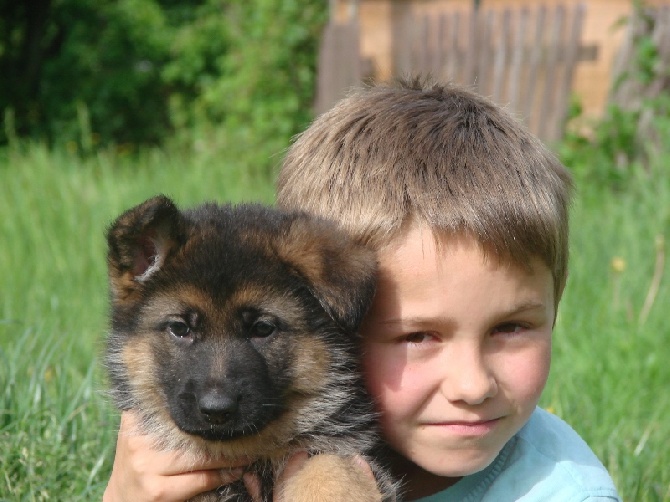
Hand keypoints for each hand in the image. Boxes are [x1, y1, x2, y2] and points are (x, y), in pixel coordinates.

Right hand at [103, 412, 248, 501]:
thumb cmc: (136, 464)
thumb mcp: (138, 434)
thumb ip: (157, 412)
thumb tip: (192, 388)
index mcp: (135, 421)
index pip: (177, 409)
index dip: (205, 411)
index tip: (228, 409)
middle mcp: (140, 441)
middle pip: (194, 434)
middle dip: (223, 435)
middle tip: (248, 431)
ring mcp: (148, 467)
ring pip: (201, 457)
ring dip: (230, 456)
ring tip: (248, 452)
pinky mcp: (158, 491)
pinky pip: (201, 479)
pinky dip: (222, 475)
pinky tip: (235, 471)